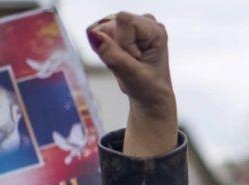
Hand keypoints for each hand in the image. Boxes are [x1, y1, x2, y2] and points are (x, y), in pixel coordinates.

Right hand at [88, 12, 176, 156]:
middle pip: (110, 23)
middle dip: (114, 47)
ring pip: (101, 28)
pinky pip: (98, 34)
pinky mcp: (119, 29)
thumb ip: (114, 55)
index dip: (120, 42)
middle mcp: (146, 21)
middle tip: (130, 66)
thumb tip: (93, 34)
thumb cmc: (148, 91)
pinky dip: (105, 50)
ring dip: (108, 50)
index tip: (133, 61)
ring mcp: (132, 24)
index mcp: (156, 29)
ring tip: (125, 65)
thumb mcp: (132, 77)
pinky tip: (119, 61)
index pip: (123, 20)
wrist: (150, 100)